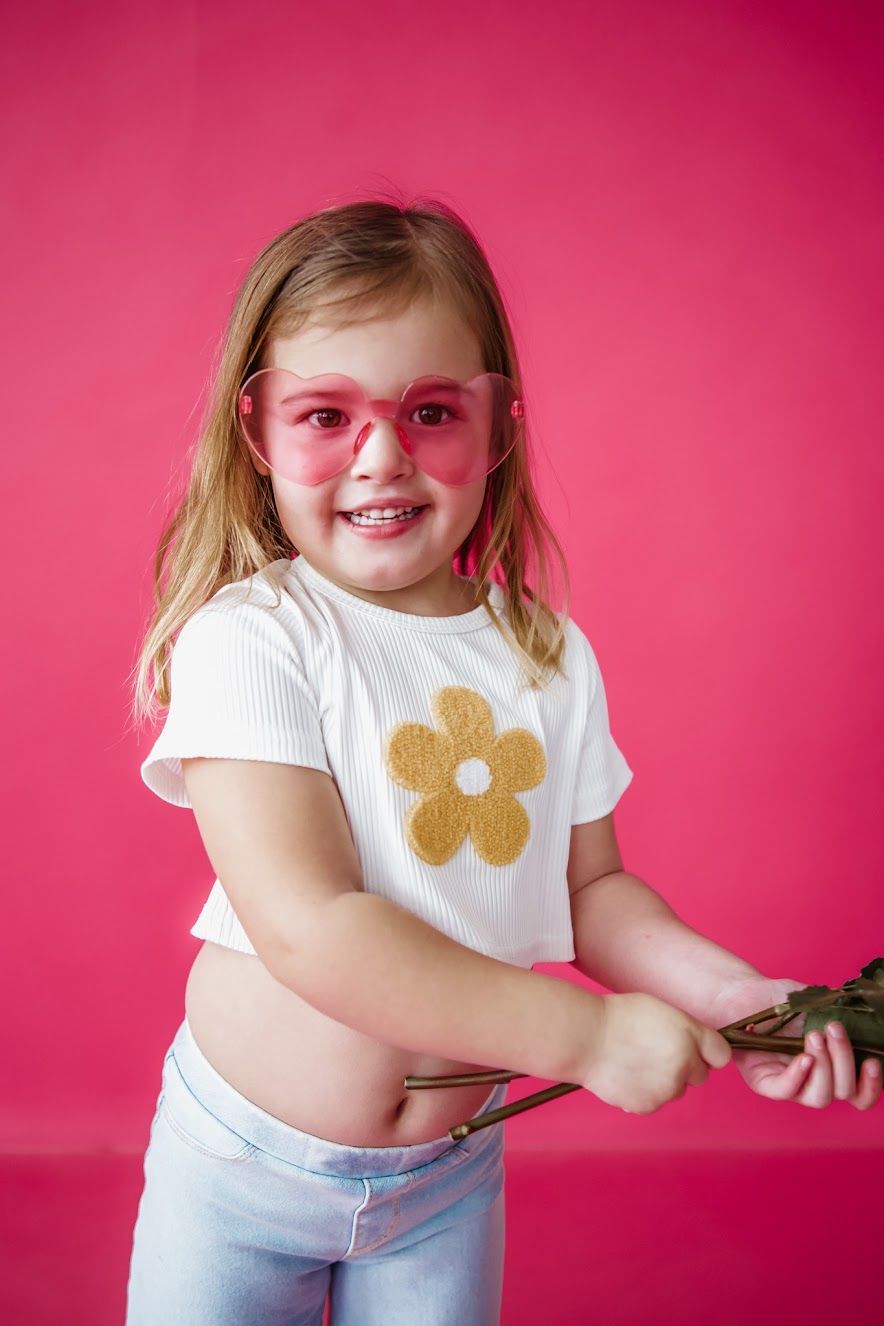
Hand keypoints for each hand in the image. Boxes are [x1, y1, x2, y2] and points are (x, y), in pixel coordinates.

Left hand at [711, 975, 881, 1110]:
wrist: (745, 991)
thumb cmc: (781, 999)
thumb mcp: (818, 1004)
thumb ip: (842, 1014)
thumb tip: (867, 1018)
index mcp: (832, 1067)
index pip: (860, 1093)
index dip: (872, 1085)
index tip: (873, 1062)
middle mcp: (814, 1080)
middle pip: (844, 1092)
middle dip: (845, 1060)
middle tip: (834, 1029)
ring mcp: (790, 1083)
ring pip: (819, 1097)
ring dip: (824, 1068)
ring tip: (815, 1036)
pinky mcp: (764, 1082)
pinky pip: (785, 1091)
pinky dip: (798, 1076)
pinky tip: (803, 1057)